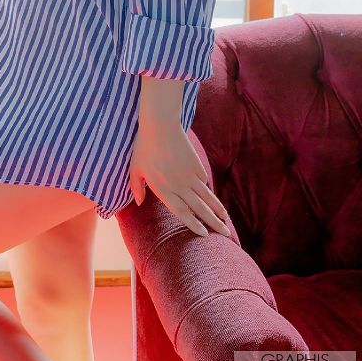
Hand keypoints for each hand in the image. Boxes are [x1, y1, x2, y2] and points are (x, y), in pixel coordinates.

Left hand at [130, 119, 231, 237]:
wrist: (160, 126)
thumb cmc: (144, 148)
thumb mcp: (135, 169)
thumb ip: (137, 188)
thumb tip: (139, 203)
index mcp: (164, 190)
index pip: (182, 213)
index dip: (194, 225)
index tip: (205, 234)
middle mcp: (180, 186)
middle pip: (200, 209)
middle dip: (214, 223)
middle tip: (226, 234)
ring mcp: (189, 175)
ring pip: (207, 196)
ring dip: (217, 208)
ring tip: (226, 219)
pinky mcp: (195, 164)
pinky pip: (202, 180)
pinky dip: (206, 188)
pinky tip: (208, 194)